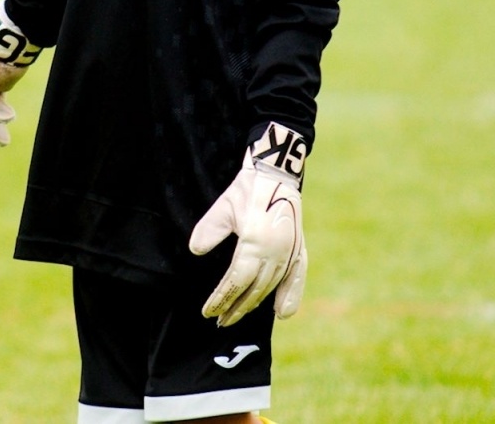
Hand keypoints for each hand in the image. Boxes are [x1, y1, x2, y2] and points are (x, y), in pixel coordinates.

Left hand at [189, 122, 309, 326]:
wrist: (277, 173)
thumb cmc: (247, 189)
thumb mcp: (224, 207)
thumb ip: (210, 230)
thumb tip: (195, 251)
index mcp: (255, 242)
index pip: (236, 281)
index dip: (221, 298)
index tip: (208, 311)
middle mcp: (276, 252)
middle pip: (253, 290)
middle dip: (235, 308)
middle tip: (220, 322)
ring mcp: (290, 252)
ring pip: (271, 287)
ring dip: (254, 305)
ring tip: (238, 316)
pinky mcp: (299, 249)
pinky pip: (297, 278)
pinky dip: (290, 297)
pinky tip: (282, 314)